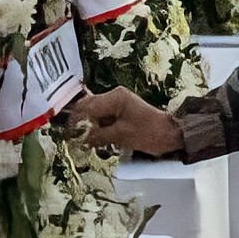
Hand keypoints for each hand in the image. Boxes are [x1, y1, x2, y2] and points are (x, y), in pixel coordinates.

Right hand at [64, 88, 184, 156]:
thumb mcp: (121, 136)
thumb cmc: (149, 133)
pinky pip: (104, 117)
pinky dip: (99, 128)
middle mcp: (115, 96)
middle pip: (89, 107)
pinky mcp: (122, 111)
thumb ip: (99, 136)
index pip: (87, 106)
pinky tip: (98, 139)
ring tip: (85, 141)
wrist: (171, 134)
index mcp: (114, 97)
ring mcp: (119, 103)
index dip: (75, 120)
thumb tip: (81, 140)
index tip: (67, 134)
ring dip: (90, 126)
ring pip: (95, 113)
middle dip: (81, 123)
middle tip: (73, 139)